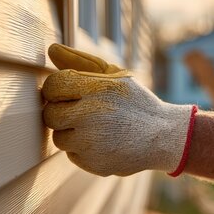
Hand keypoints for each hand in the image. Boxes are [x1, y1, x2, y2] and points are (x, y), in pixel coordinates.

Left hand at [42, 44, 196, 176]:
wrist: (163, 136)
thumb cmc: (134, 102)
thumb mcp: (114, 76)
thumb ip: (81, 62)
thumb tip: (51, 49)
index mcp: (98, 89)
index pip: (53, 86)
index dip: (56, 90)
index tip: (68, 93)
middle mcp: (92, 116)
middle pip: (50, 114)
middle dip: (61, 112)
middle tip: (81, 112)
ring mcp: (91, 143)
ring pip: (58, 137)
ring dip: (71, 132)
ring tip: (96, 128)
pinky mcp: (93, 164)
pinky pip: (72, 155)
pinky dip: (82, 149)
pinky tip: (103, 143)